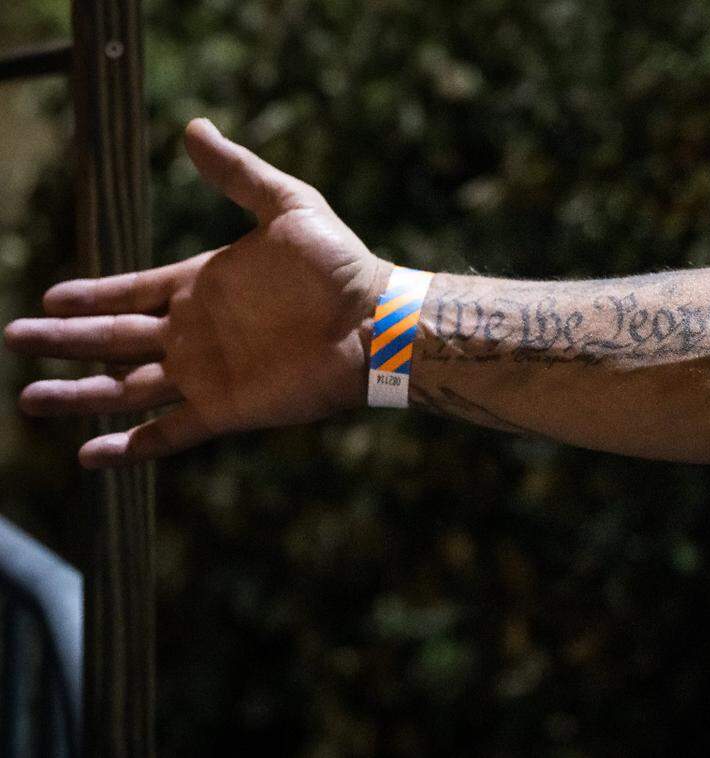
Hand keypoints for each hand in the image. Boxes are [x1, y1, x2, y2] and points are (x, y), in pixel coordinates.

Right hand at [4, 118, 389, 467]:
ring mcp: (206, 373)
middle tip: (14, 340)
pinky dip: (129, 446)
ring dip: (80, 392)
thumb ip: (238, 173)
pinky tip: (89, 454)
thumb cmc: (339, 264)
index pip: (129, 293)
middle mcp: (194, 332)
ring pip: (126, 388)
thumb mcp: (287, 205)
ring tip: (30, 398)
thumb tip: (193, 127)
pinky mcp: (225, 408)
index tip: (49, 298)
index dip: (90, 297)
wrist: (375, 322)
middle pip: (113, 340)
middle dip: (64, 341)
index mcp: (200, 285)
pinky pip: (167, 432)